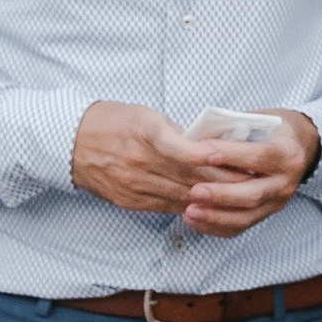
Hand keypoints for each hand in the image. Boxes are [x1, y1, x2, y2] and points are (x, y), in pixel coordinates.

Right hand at [73, 104, 321, 234]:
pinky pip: (169, 207)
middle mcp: (141, 162)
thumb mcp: (143, 115)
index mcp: (145, 134)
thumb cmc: (109, 122)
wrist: (67, 144)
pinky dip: (192, 205)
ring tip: (241, 193)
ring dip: (214, 197)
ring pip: (184, 196)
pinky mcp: (131, 201)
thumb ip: (175, 133)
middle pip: (191, 177)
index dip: (213, 158)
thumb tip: (205, 148)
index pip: (185, 151)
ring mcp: (136, 185)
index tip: (240, 158)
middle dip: (225, 180)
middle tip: (254, 178)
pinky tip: (211, 204)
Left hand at [175, 113, 320, 237]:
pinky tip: (193, 219)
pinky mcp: (265, 215)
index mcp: (287, 153)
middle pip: (253, 194)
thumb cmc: (267, 130)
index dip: (230, 154)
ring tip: (189, 211)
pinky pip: (239, 227)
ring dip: (215, 216)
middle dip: (221, 194)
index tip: (201, 151)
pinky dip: (214, 226)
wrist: (293, 147)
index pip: (259, 156)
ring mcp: (277, 202)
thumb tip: (197, 140)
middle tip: (194, 191)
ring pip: (246, 216)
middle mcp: (286, 182)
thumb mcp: (256, 121)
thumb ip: (233, 131)